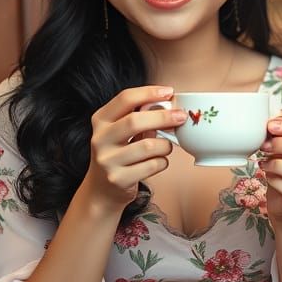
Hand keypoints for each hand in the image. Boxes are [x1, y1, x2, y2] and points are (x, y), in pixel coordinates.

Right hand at [81, 86, 181, 214]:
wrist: (102, 189)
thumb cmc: (119, 153)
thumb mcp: (122, 132)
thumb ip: (141, 118)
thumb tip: (170, 105)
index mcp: (101, 120)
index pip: (125, 99)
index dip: (149, 92)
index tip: (169, 92)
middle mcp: (100, 139)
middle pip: (135, 121)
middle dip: (163, 117)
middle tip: (181, 117)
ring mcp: (107, 160)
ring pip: (148, 146)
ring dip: (165, 145)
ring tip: (166, 146)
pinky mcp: (119, 179)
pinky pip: (152, 165)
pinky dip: (162, 162)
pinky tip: (158, 161)